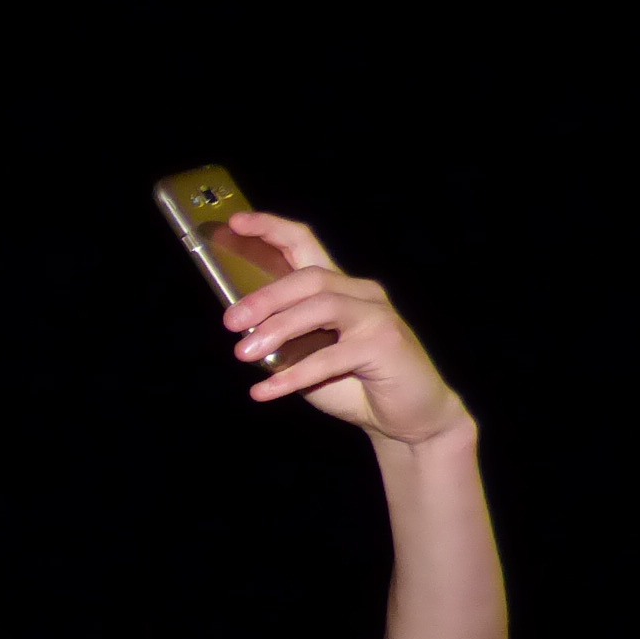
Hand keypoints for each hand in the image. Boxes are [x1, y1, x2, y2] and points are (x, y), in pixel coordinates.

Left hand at [223, 213, 470, 445]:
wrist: (409, 416)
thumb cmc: (353, 382)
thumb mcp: (308, 356)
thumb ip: (282, 338)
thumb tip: (241, 331)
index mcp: (337, 288)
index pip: (304, 244)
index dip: (270, 229)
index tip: (234, 222)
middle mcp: (360, 293)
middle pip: (309, 277)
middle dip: (266, 297)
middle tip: (230, 322)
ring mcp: (376, 316)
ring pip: (322, 307)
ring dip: (278, 329)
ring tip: (243, 353)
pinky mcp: (385, 344)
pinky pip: (331, 357)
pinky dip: (293, 376)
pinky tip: (264, 392)